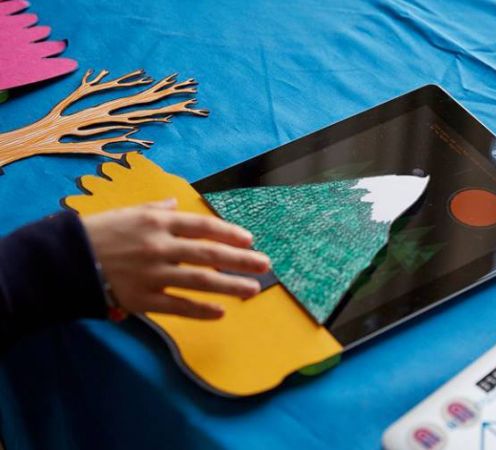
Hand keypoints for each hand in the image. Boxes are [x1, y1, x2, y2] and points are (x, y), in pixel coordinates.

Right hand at [82, 199, 269, 319]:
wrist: (65, 260)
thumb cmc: (100, 232)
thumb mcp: (129, 212)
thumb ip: (158, 209)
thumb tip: (178, 204)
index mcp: (158, 222)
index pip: (202, 226)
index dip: (229, 232)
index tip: (249, 240)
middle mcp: (159, 246)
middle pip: (209, 253)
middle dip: (241, 259)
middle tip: (265, 264)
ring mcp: (152, 274)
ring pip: (200, 281)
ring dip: (230, 286)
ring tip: (252, 289)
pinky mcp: (143, 299)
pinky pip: (177, 306)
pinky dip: (200, 310)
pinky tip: (220, 312)